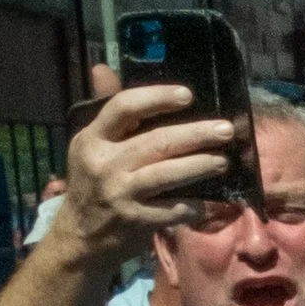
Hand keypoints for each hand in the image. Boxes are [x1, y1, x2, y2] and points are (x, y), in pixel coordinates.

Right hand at [53, 72, 235, 263]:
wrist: (79, 237)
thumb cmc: (92, 184)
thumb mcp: (90, 145)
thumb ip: (106, 110)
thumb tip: (103, 68)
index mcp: (92, 139)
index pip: (124, 107)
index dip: (157, 98)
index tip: (187, 95)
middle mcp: (105, 163)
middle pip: (157, 142)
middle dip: (195, 134)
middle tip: (225, 130)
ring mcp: (120, 193)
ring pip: (168, 174)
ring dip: (200, 166)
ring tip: (223, 161)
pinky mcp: (135, 221)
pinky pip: (173, 210)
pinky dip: (192, 205)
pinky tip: (204, 202)